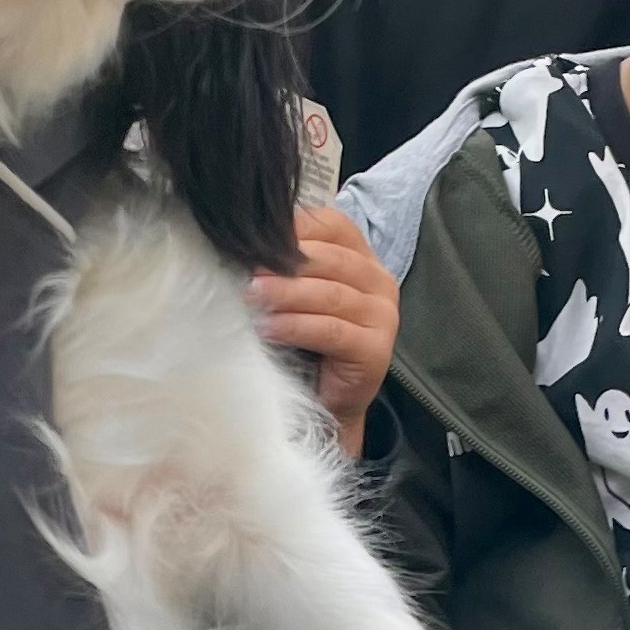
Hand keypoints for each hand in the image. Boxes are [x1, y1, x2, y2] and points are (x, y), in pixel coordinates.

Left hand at [250, 203, 399, 442]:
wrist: (327, 402)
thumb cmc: (307, 344)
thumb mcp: (298, 296)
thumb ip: (288, 266)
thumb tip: (245, 243)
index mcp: (364, 260)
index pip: (335, 226)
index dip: (297, 227)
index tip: (258, 236)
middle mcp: (380, 283)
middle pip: (332, 259)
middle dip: (285, 263)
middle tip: (246, 270)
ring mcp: (384, 317)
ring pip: (331, 294)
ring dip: (285, 294)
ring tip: (250, 296)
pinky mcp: (377, 350)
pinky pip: (332, 331)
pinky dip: (296, 327)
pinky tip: (268, 328)